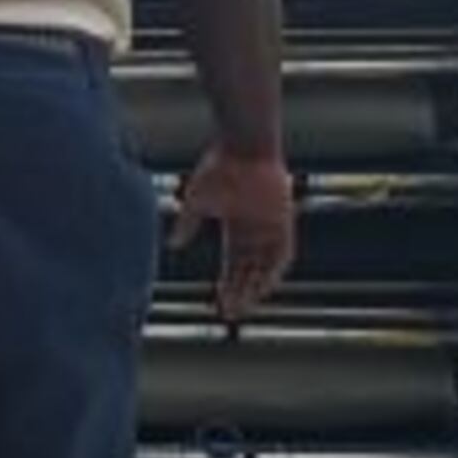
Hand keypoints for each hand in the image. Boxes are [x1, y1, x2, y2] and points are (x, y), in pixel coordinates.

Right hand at [171, 143, 296, 323]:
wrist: (244, 144)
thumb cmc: (219, 166)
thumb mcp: (197, 200)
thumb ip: (187, 224)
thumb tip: (173, 244)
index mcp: (236, 226)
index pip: (233, 264)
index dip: (227, 284)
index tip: (218, 302)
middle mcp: (255, 230)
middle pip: (249, 270)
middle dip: (240, 292)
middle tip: (231, 313)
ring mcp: (271, 226)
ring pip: (266, 267)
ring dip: (256, 287)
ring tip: (245, 304)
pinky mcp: (284, 219)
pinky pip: (283, 253)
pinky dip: (275, 271)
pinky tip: (265, 286)